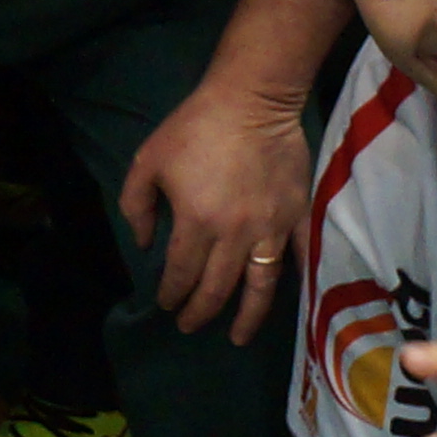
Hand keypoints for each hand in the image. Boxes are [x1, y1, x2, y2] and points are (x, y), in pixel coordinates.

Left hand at [117, 76, 313, 341]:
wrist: (251, 100)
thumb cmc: (194, 128)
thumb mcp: (147, 160)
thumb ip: (136, 206)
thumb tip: (145, 245)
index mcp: (196, 224)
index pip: (181, 274)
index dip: (171, 294)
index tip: (166, 303)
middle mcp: (235, 236)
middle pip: (217, 288)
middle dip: (200, 312)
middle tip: (190, 325)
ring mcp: (271, 229)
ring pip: (260, 286)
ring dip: (247, 317)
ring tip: (238, 337)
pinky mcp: (297, 216)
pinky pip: (300, 257)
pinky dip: (298, 283)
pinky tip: (294, 303)